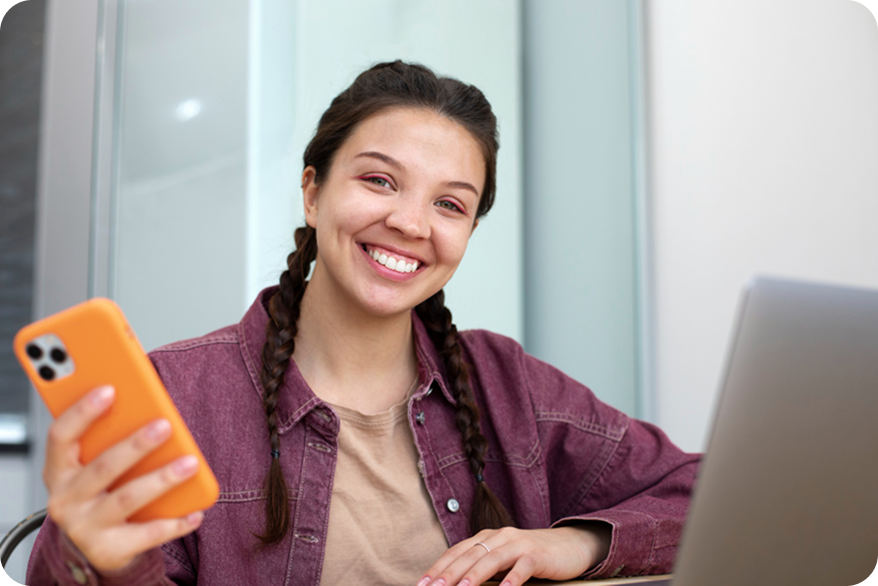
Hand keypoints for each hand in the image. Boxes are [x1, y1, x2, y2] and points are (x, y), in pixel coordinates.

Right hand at [43, 386, 203, 572]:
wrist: (96, 546)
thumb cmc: (101, 491)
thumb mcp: (93, 464)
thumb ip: (108, 437)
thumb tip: (147, 403)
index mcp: (58, 470)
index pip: (61, 436)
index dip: (82, 412)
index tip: (110, 389)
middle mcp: (65, 499)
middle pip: (102, 467)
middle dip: (135, 445)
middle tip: (164, 425)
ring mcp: (86, 527)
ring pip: (128, 499)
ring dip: (161, 479)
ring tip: (190, 463)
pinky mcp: (110, 550)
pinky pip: (148, 534)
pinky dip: (175, 522)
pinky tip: (196, 511)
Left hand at [417, 523, 611, 585]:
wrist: (570, 546)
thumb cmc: (530, 557)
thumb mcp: (502, 561)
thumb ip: (482, 568)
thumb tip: (457, 584)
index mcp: (486, 538)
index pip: (456, 552)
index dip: (438, 568)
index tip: (422, 585)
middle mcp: (499, 536)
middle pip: (469, 555)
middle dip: (448, 574)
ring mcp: (518, 543)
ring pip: (492, 559)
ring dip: (474, 576)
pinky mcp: (537, 554)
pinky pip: (523, 566)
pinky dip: (512, 578)